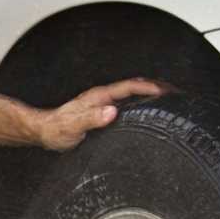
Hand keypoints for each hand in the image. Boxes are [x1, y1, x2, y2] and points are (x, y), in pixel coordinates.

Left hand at [32, 77, 164, 150]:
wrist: (44, 131)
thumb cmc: (56, 130)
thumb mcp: (74, 126)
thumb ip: (91, 119)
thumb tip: (111, 112)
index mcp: (99, 97)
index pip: (129, 87)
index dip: (149, 87)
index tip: (166, 90)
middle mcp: (103, 97)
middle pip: (134, 87)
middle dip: (155, 87)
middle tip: (175, 93)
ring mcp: (103, 103)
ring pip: (131, 95)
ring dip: (150, 94)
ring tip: (168, 100)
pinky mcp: (102, 112)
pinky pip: (126, 104)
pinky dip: (140, 103)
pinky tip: (146, 112)